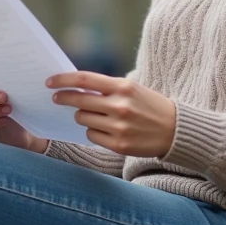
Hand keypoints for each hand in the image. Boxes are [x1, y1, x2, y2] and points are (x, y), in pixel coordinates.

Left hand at [46, 71, 176, 156]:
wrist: (175, 130)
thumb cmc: (150, 106)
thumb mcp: (132, 89)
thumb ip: (107, 88)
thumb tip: (75, 87)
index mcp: (123, 87)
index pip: (84, 80)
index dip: (63, 80)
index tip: (50, 82)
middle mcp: (120, 106)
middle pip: (79, 101)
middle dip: (63, 99)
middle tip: (56, 98)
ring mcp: (119, 127)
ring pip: (82, 120)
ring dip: (82, 116)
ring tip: (94, 115)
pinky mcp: (119, 145)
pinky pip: (92, 136)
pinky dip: (93, 132)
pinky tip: (105, 129)